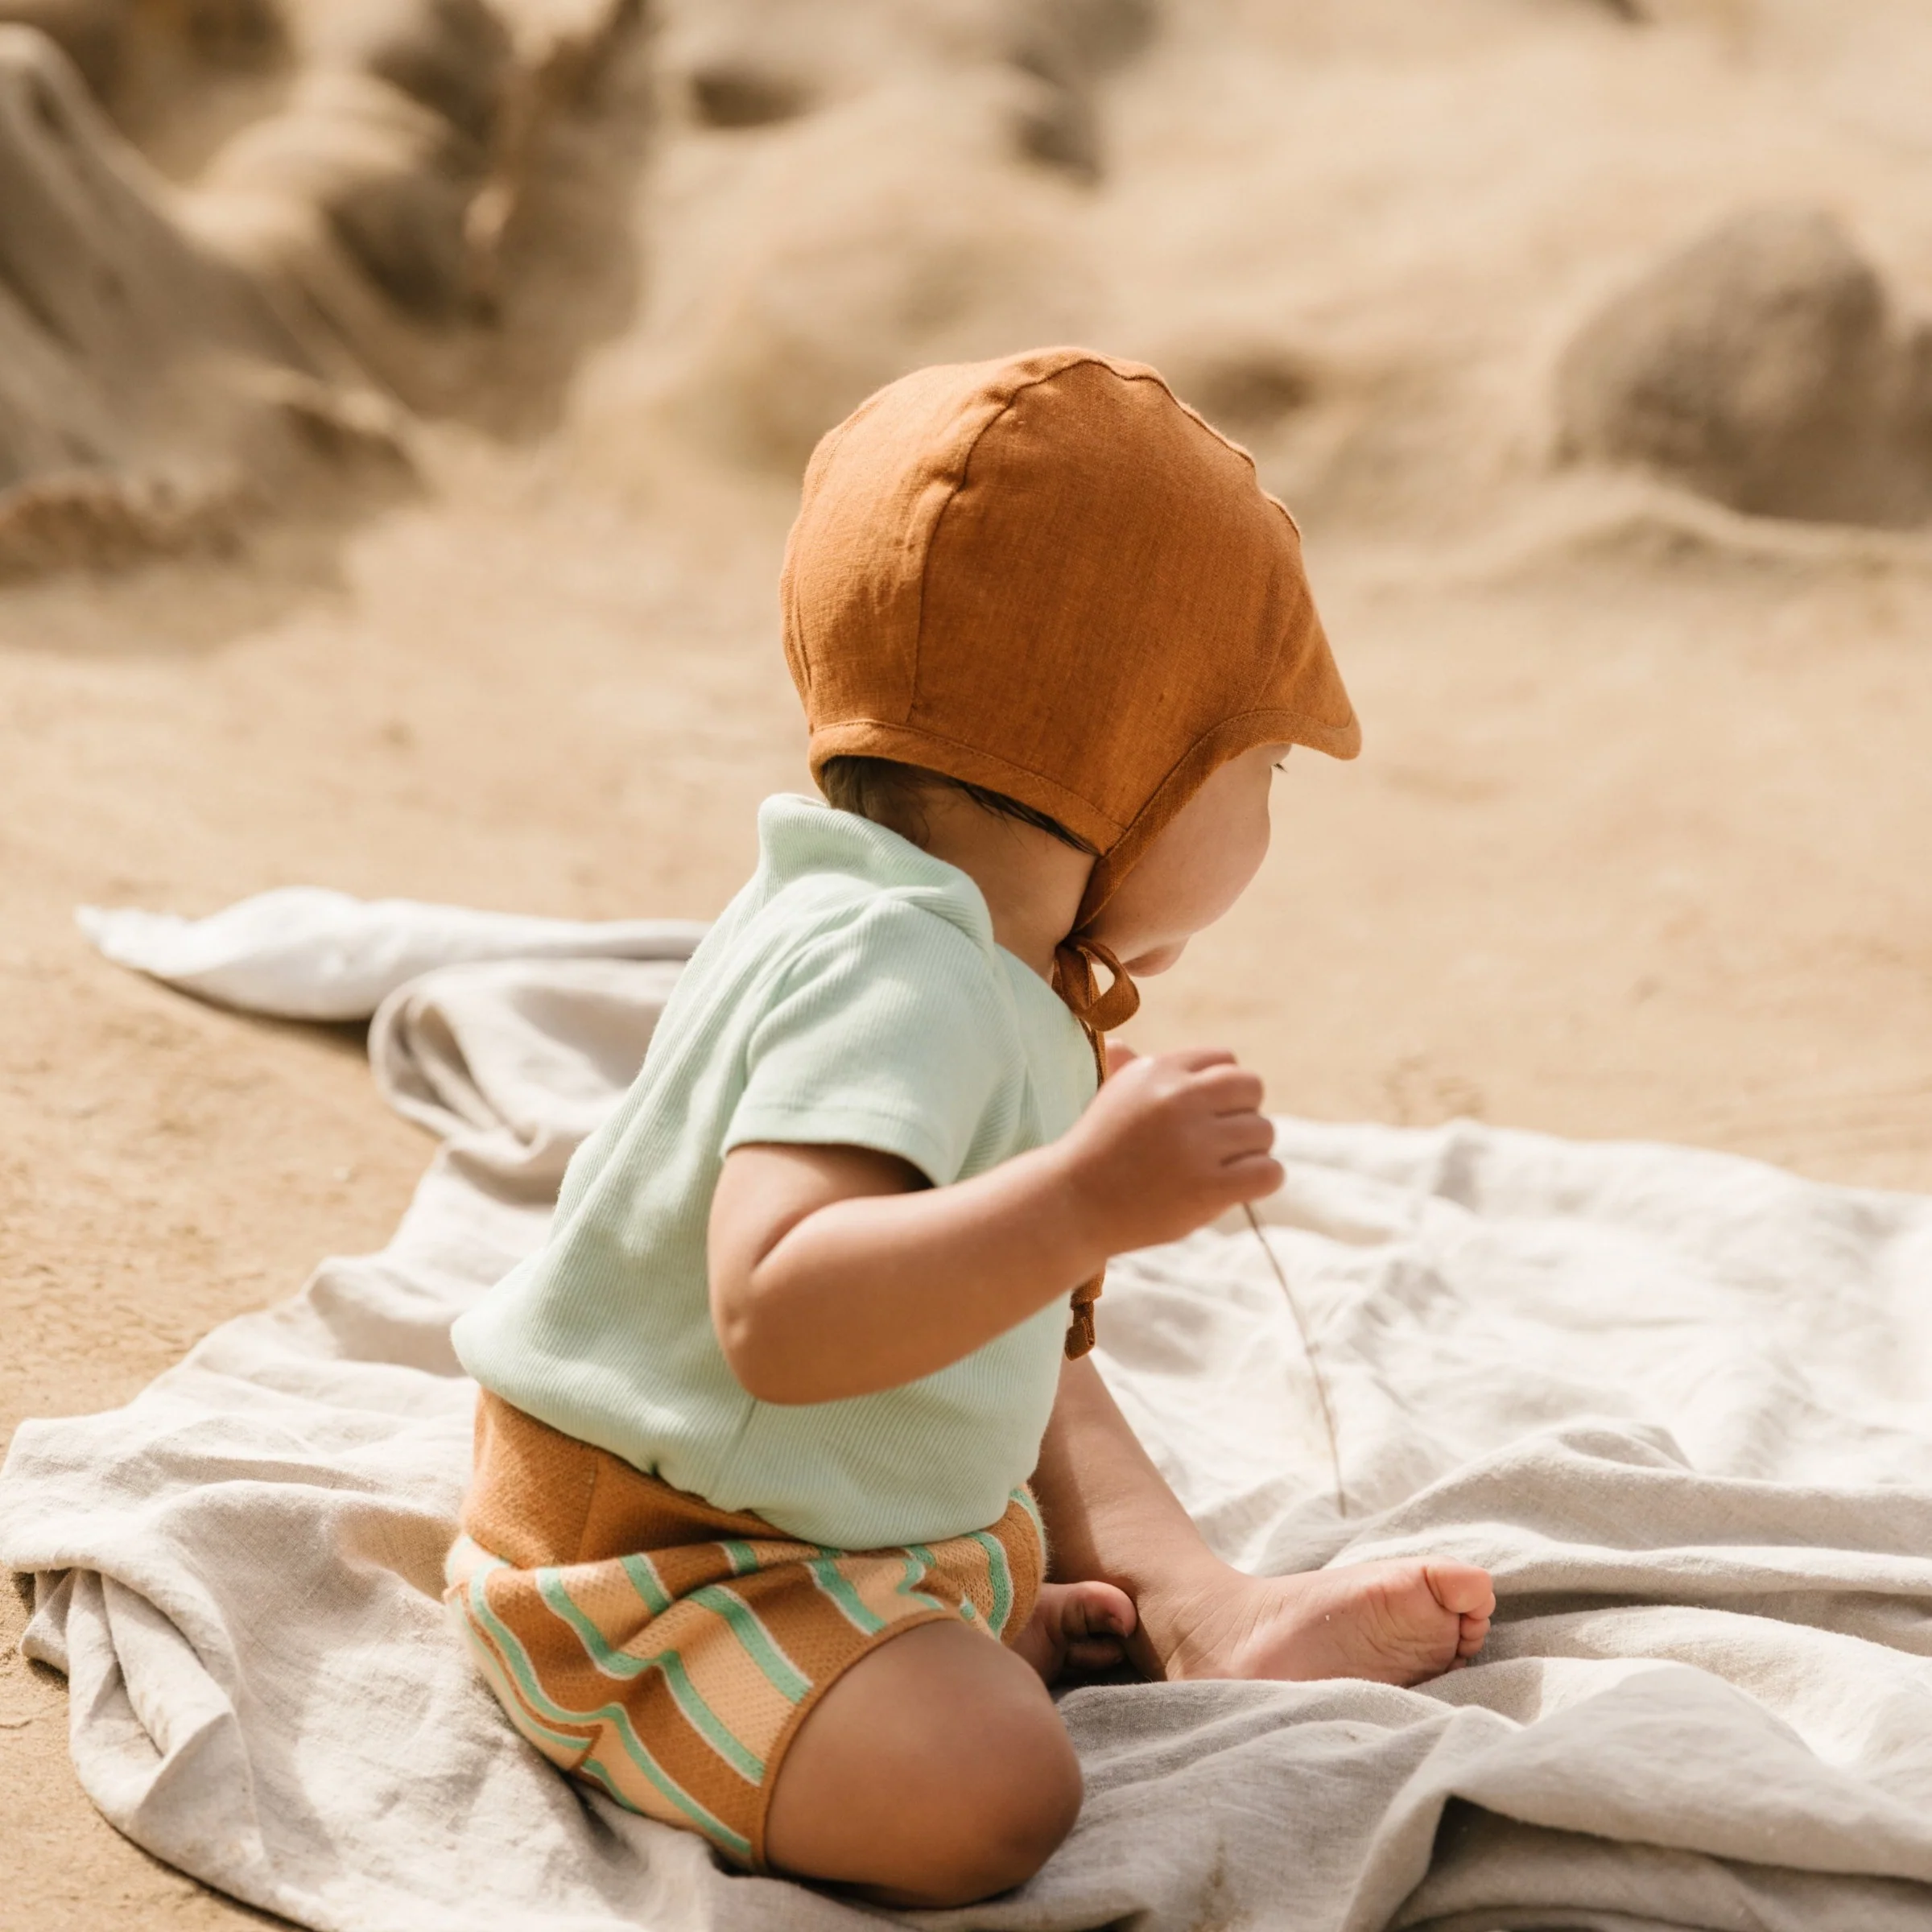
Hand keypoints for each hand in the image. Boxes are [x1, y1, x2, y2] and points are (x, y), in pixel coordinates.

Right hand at [1056, 1048, 1281, 1255]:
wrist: (1072, 1203)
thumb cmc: (1097, 1150)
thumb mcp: (1112, 1096)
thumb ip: (1129, 1068)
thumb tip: (1120, 1045)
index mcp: (1159, 1069)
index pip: (1226, 1060)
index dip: (1222, 1090)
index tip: (1204, 1115)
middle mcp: (1179, 1098)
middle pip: (1252, 1089)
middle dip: (1242, 1114)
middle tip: (1219, 1142)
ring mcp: (1194, 1143)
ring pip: (1264, 1132)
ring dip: (1250, 1152)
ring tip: (1218, 1168)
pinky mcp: (1207, 1187)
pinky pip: (1269, 1172)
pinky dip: (1262, 1180)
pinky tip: (1237, 1187)